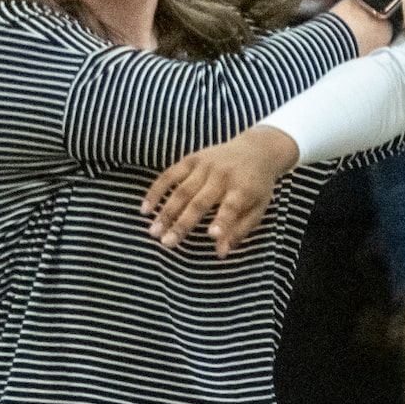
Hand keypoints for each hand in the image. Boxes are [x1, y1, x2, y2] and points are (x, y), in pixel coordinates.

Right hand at [142, 122, 299, 255]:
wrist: (256, 150)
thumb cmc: (257, 187)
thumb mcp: (258, 209)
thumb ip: (240, 230)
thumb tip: (220, 253)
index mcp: (244, 189)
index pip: (231, 207)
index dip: (222, 221)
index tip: (212, 235)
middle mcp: (223, 176)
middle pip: (199, 202)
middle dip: (182, 224)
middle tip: (166, 243)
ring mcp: (205, 166)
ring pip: (180, 191)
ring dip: (165, 212)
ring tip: (153, 232)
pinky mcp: (191, 159)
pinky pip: (169, 175)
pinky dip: (156, 192)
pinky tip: (145, 208)